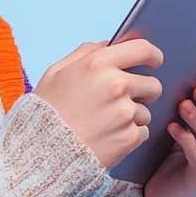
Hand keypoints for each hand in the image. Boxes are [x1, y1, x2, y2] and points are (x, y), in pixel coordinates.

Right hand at [34, 38, 163, 169]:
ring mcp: (125, 112)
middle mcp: (116, 85)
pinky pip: (142, 132)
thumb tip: (106, 45)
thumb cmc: (46, 110)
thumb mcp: (56, 72)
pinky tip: (107, 136)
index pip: (144, 50)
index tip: (153, 61)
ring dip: (132, 116)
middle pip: (153, 85)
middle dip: (143, 91)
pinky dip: (129, 135)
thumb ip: (84, 54)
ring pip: (146, 111)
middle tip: (123, 100)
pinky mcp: (129, 137)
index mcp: (99, 64)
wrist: (42, 151)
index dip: (153, 56)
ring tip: (106, 123)